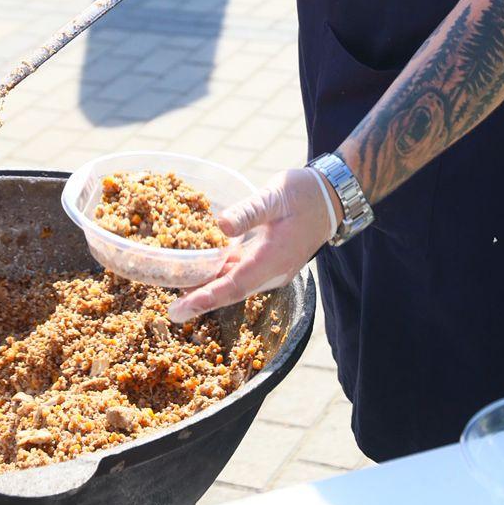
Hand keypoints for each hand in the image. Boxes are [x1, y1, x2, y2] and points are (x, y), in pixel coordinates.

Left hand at [167, 168, 334, 322]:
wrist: (331, 198)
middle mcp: (275, 271)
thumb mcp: (275, 196)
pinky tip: (206, 271)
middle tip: (173, 310)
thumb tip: (220, 225)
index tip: (181, 310)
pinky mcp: (273, 262)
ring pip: (238, 284)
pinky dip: (224, 276)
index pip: (235, 285)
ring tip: (181, 294)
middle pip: (234, 291)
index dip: (207, 298)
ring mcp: (275, 268)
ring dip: (212, 289)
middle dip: (203, 300)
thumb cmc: (303, 193)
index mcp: (274, 257)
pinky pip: (245, 274)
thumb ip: (249, 211)